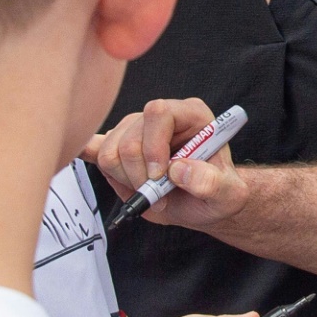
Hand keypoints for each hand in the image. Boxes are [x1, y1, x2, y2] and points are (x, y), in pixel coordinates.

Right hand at [83, 98, 250, 228]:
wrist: (201, 203)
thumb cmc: (217, 192)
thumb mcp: (228, 194)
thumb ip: (212, 183)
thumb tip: (179, 170)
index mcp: (190, 115)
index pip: (157, 113)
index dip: (154, 147)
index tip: (161, 176)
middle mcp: (159, 117)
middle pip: (127, 138)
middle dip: (139, 175)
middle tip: (159, 195)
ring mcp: (134, 130)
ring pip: (109, 152)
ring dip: (126, 180)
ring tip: (149, 192)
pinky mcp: (116, 148)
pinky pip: (93, 147)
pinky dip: (88, 154)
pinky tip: (88, 157)